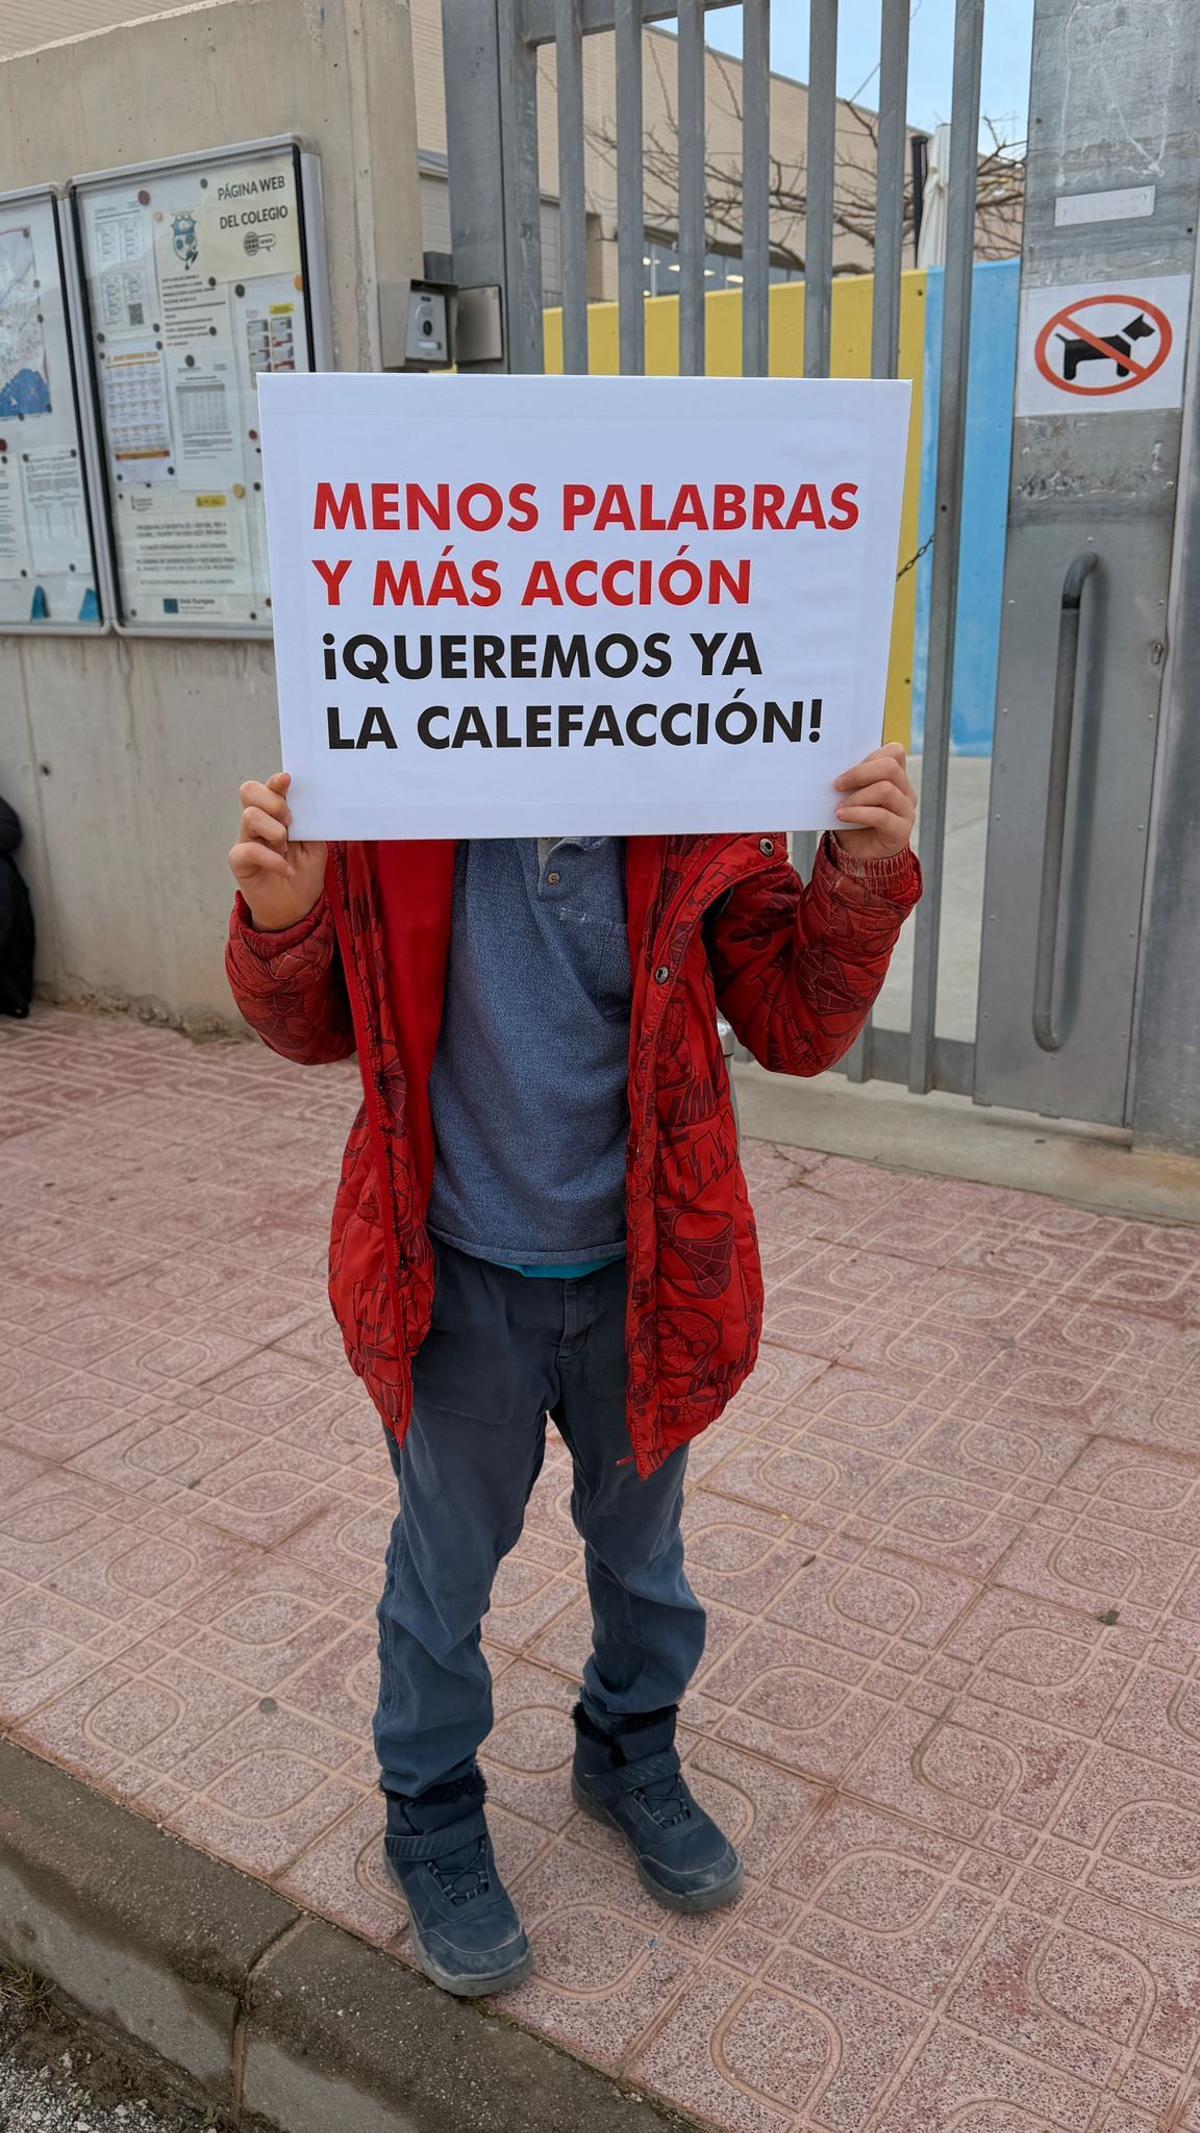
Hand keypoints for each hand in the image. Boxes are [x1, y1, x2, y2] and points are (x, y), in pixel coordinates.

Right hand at [229, 772, 326, 932]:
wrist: (296, 908)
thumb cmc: (304, 874)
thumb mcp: (316, 846)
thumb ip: (310, 823)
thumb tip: (305, 804)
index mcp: (276, 814)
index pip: (269, 789)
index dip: (275, 782)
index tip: (287, 780)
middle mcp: (258, 823)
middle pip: (250, 792)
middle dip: (273, 802)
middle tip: (290, 822)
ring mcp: (246, 840)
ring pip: (250, 816)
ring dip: (275, 831)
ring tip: (287, 849)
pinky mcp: (239, 861)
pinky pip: (248, 850)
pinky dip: (272, 860)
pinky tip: (286, 870)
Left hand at [832, 743, 916, 861]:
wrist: (858, 854)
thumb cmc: (853, 821)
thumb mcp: (850, 795)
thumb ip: (850, 781)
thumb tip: (830, 767)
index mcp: (896, 778)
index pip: (894, 752)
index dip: (870, 756)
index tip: (846, 767)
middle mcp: (906, 792)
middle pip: (890, 767)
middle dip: (859, 773)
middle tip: (837, 784)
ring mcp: (906, 812)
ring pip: (886, 790)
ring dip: (857, 797)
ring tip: (840, 806)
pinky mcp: (901, 831)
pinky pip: (881, 816)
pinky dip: (857, 813)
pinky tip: (842, 816)